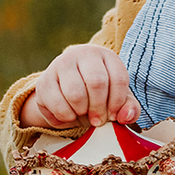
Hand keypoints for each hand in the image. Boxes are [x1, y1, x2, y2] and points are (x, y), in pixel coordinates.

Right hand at [20, 44, 141, 129]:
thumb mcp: (118, 99)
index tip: (113, 116)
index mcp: (106, 56)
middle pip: (96, 83)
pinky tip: (69, 115)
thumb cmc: (99, 94)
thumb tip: (126, 117)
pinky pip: (56, 104)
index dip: (117, 103)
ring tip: (83, 114)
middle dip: (99, 108)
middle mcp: (82, 54)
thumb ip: (130, 108)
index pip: (118, 78)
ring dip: (81, 112)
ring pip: (75, 93)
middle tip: (97, 120)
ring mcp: (61, 65)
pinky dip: (65, 116)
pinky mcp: (44, 81)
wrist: (66, 90)